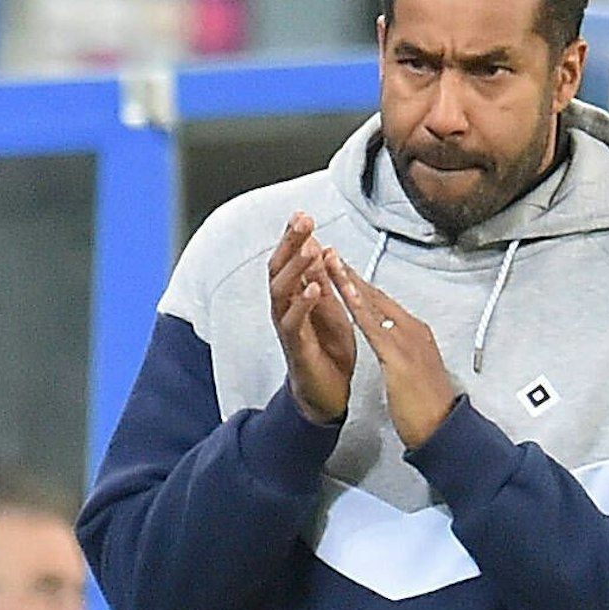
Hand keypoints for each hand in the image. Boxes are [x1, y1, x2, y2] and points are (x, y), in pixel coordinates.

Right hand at [268, 211, 354, 424]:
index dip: (293, 238)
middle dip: (290, 244)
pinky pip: (293, 323)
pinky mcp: (296, 349)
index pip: (288, 261)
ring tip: (309, 248)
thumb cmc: (329, 351)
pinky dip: (303, 304)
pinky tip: (314, 288)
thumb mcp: (329, 308)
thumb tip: (318, 245)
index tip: (302, 214)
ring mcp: (287, 329)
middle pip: (278, 270)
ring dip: (295, 268)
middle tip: (303, 221)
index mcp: (294, 297)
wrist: (329, 395)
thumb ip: (321, 280)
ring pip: (281, 292)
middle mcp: (284, 309)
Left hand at [325, 250, 456, 448]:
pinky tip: (344, 292)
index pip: (383, 304)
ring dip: (350, 281)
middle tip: (331, 253)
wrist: (445, 429)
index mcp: (416, 334)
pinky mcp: (399, 356)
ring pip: (373, 304)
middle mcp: (413, 331)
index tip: (344, 270)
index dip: (362, 286)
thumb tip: (395, 346)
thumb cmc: (430, 408)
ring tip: (331, 260)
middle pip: (377, 296)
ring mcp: (407, 341)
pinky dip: (357, 305)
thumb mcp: (416, 372)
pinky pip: (372, 325)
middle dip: (352, 274)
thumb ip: (405, 354)